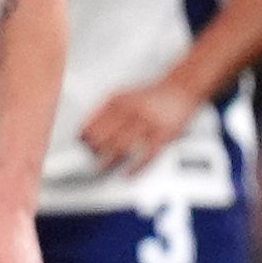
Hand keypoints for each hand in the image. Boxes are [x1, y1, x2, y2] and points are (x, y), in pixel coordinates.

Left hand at [80, 77, 201, 173]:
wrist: (180, 88)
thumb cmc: (149, 96)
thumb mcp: (121, 95)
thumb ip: (102, 110)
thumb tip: (83, 130)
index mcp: (118, 101)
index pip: (92, 122)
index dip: (84, 137)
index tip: (81, 145)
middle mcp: (131, 111)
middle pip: (104, 137)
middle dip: (93, 150)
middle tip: (89, 158)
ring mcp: (148, 123)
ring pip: (121, 147)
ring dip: (108, 161)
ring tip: (100, 168)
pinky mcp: (164, 134)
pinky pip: (146, 155)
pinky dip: (134, 168)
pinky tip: (126, 174)